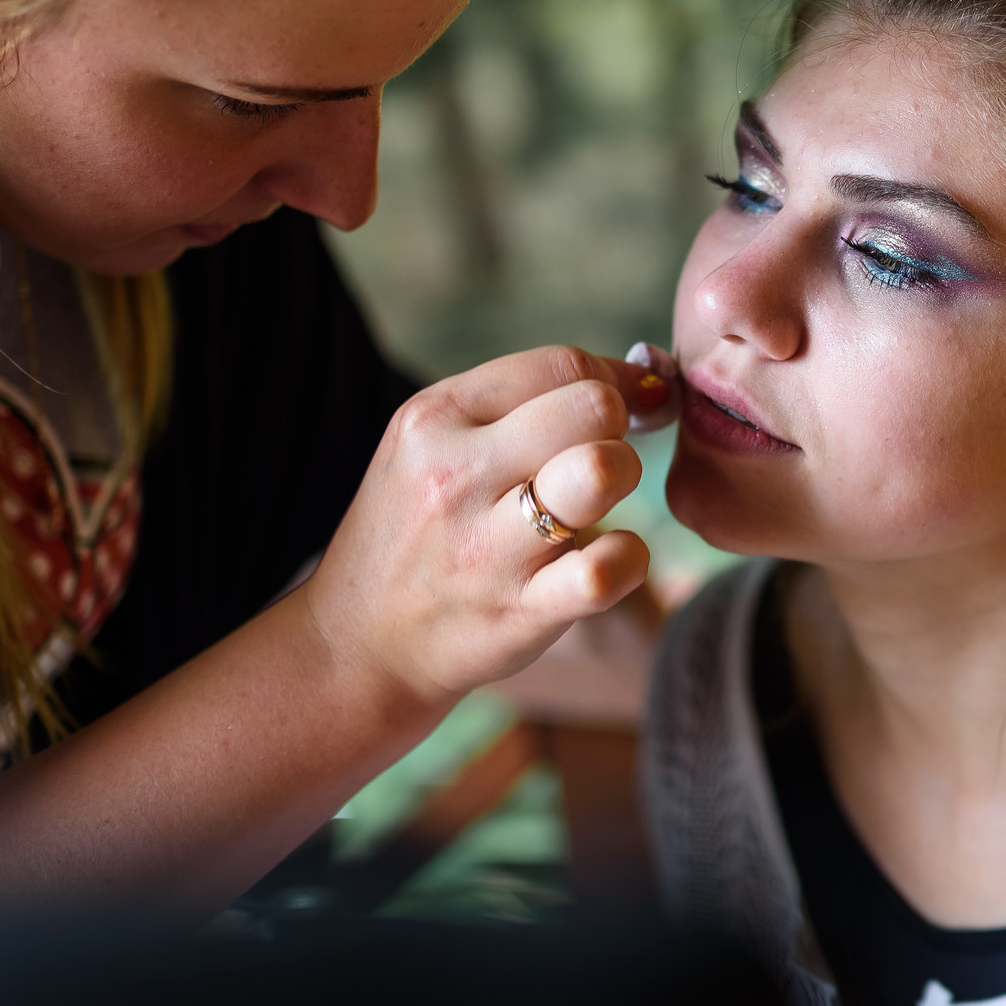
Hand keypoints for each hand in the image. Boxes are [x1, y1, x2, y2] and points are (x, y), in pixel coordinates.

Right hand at [297, 346, 671, 700]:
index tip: (629, 406)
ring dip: (624, 480)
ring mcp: (487, 548)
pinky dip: (630, 558)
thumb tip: (644, 376)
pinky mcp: (520, 611)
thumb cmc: (419, 529)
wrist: (361, 641)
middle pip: (592, 407)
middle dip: (619, 427)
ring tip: (597, 503)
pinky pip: (609, 568)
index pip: (562, 364)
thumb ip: (522, 402)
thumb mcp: (433, 443)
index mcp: (434, 418)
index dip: (616, 381)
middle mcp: (456, 475)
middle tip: (599, 459)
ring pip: (601, 470)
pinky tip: (607, 560)